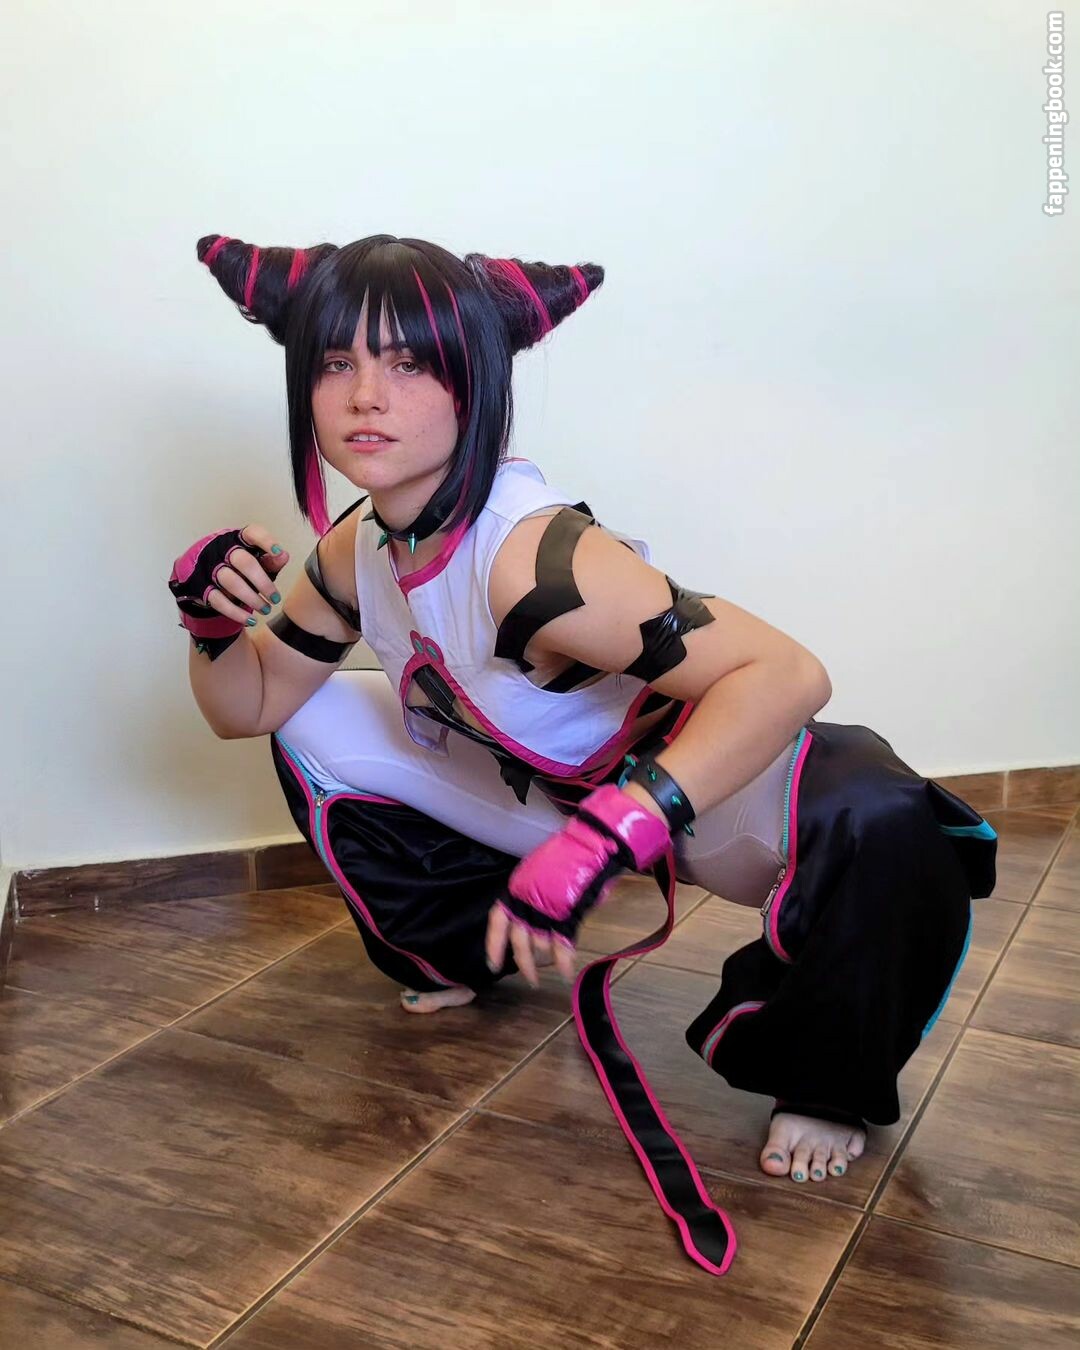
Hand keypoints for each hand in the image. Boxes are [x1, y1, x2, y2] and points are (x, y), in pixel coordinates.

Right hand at [170, 524, 289, 656]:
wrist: (204, 576)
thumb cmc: (238, 567)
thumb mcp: (256, 561)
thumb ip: (270, 560)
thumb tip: (283, 555)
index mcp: (238, 539)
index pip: (252, 533)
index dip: (266, 541)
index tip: (278, 552)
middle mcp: (221, 549)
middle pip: (243, 561)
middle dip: (262, 582)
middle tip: (275, 598)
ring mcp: (209, 567)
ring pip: (231, 582)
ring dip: (251, 598)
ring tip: (266, 609)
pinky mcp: (200, 586)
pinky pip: (219, 601)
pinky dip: (236, 613)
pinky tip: (250, 621)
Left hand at [484, 785, 671, 987]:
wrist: (594, 843)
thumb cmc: (572, 856)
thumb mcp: (544, 876)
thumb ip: (537, 899)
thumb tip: (538, 924)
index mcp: (518, 888)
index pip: (498, 920)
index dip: (494, 944)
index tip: (492, 965)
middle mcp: (527, 899)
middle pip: (518, 940)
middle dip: (524, 963)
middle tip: (531, 980)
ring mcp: (546, 907)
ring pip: (539, 945)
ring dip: (546, 960)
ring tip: (554, 969)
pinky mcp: (567, 914)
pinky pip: (562, 946)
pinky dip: (564, 962)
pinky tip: (567, 973)